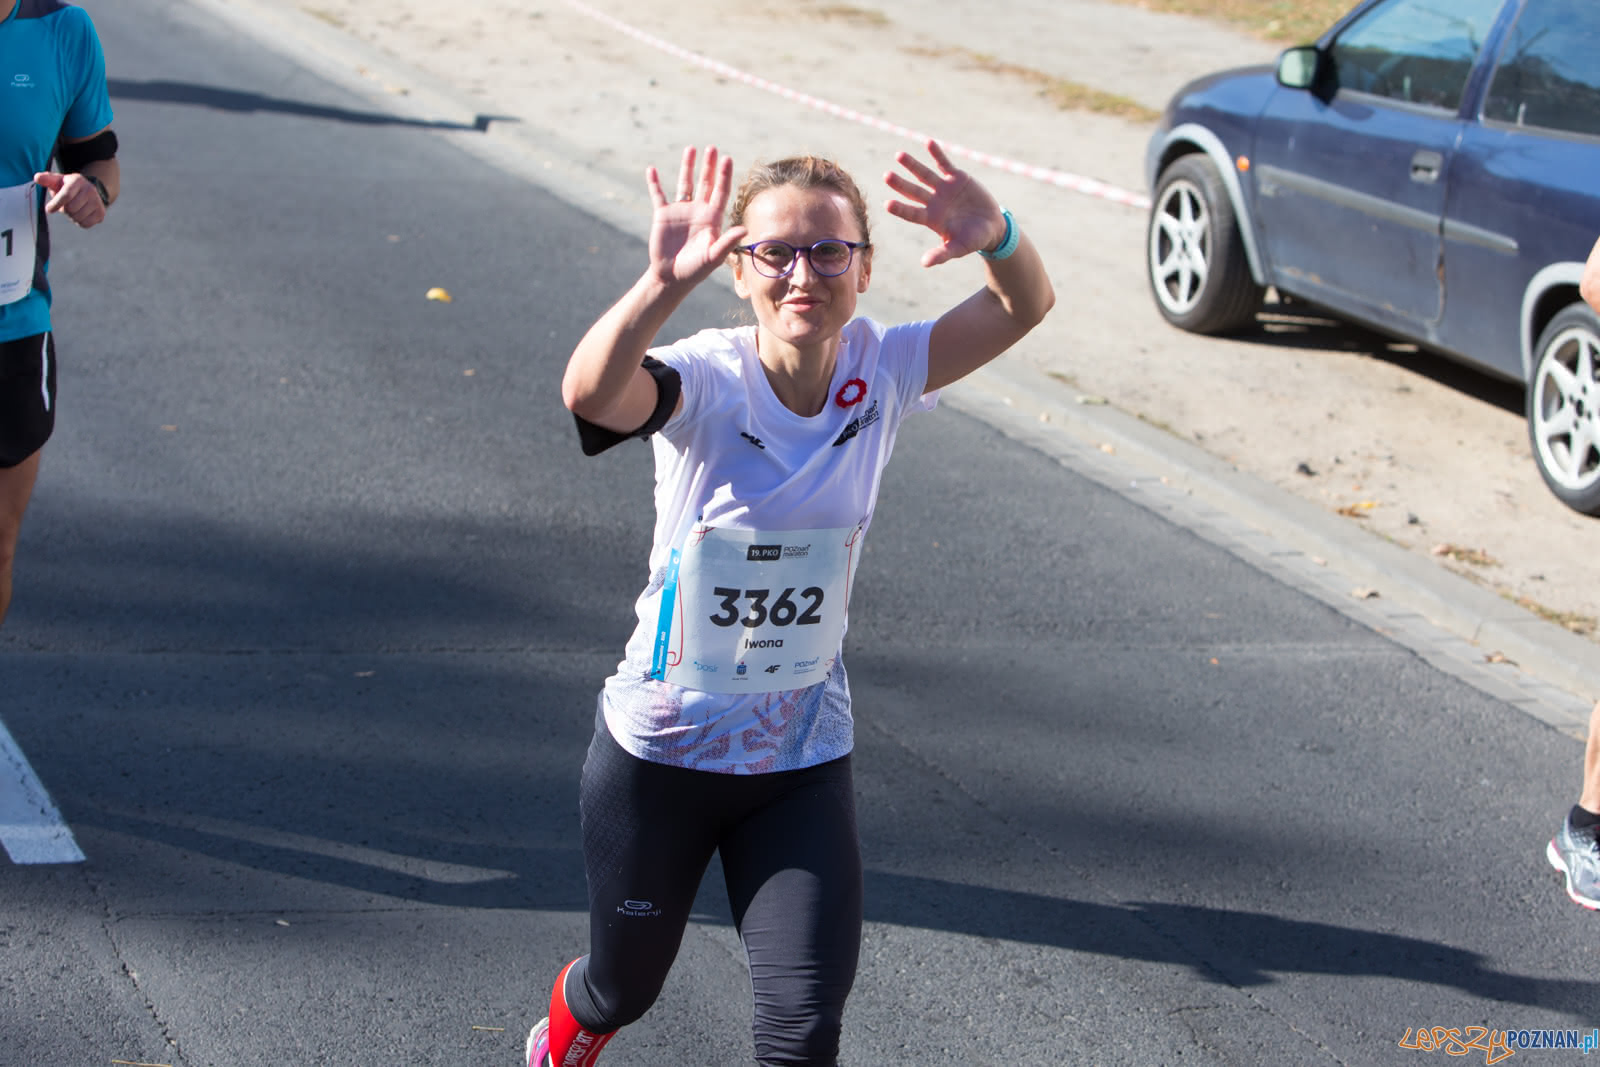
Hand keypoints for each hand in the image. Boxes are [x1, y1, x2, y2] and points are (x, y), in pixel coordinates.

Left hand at [33, 171, 106, 228]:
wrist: (88, 192)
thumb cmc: (67, 186)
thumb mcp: (57, 180)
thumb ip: (46, 179)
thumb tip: (37, 178)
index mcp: (77, 181)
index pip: (66, 195)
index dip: (56, 204)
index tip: (49, 210)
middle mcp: (90, 190)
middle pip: (71, 209)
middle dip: (64, 210)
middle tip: (65, 206)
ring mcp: (97, 202)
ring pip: (77, 218)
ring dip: (71, 216)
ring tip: (73, 209)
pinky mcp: (101, 213)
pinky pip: (85, 224)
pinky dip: (79, 222)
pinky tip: (80, 214)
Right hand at [644, 145, 746, 287]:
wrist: (672, 278)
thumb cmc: (696, 270)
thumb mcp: (713, 257)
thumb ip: (727, 242)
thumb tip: (744, 229)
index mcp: (712, 219)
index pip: (720, 192)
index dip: (724, 176)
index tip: (727, 158)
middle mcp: (698, 211)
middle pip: (706, 183)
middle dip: (709, 166)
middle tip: (712, 148)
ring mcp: (680, 211)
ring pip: (685, 183)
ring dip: (687, 166)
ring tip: (691, 149)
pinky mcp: (663, 215)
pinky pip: (658, 195)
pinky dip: (654, 182)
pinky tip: (651, 169)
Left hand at [884, 140, 1003, 267]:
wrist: (991, 226)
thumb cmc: (973, 240)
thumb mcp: (958, 248)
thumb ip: (942, 254)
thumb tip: (924, 264)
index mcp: (931, 219)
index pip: (912, 213)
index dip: (901, 208)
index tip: (888, 204)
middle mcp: (933, 202)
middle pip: (913, 191)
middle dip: (901, 184)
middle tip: (886, 176)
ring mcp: (943, 188)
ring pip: (924, 174)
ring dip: (912, 165)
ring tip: (899, 155)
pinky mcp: (956, 177)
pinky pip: (944, 163)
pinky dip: (937, 153)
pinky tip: (928, 142)